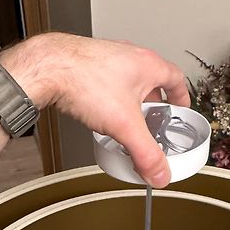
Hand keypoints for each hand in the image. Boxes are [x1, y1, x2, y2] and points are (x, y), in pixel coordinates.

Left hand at [3, 33, 189, 186]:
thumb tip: (160, 174)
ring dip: (131, 101)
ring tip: (126, 122)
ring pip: (127, 81)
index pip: (176, 78)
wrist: (46, 67)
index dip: (182, 96)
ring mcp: (107, 58)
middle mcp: (129, 56)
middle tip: (153, 122)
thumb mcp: (125, 125)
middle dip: (154, 104)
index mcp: (147, 64)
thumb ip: (146, 153)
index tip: (181, 108)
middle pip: (151, 81)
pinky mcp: (87, 64)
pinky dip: (109, 99)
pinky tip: (101, 114)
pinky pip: (106, 83)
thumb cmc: (84, 80)